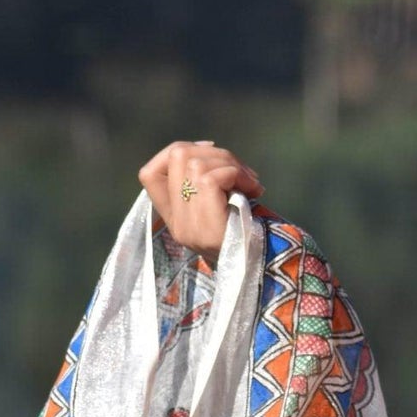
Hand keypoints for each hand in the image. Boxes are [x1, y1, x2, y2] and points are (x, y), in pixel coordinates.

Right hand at [138, 139, 263, 257]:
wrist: (267, 268)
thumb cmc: (251, 234)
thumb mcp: (222, 205)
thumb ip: (206, 184)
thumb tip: (207, 148)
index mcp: (176, 220)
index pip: (148, 175)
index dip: (172, 152)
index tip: (207, 150)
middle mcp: (178, 224)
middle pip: (177, 156)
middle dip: (213, 152)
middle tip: (240, 169)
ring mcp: (190, 227)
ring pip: (196, 164)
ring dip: (230, 163)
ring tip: (251, 181)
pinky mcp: (207, 227)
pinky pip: (212, 179)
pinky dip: (237, 175)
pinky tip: (254, 190)